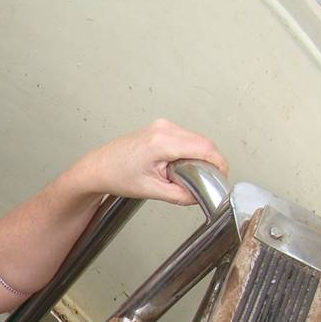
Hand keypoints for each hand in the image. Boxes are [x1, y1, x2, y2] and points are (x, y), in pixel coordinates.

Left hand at [73, 119, 227, 206]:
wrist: (99, 168)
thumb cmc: (116, 176)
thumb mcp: (151, 190)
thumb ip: (180, 195)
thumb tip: (199, 196)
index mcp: (161, 142)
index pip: (204, 147)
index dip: (218, 162)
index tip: (222, 175)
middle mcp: (163, 129)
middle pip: (203, 142)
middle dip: (208, 161)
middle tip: (203, 180)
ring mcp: (162, 126)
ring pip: (196, 139)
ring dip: (198, 156)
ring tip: (185, 174)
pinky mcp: (161, 128)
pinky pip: (186, 138)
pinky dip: (189, 151)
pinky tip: (178, 165)